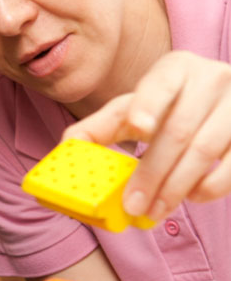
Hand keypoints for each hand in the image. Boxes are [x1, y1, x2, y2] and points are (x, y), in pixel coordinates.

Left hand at [62, 51, 230, 220]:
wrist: (219, 103)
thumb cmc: (167, 107)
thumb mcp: (132, 109)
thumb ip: (99, 128)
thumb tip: (66, 150)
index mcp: (174, 69)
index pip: (159, 84)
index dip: (147, 106)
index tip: (137, 129)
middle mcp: (211, 79)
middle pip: (177, 131)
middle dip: (151, 174)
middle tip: (133, 205)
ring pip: (204, 151)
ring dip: (175, 188)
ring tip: (154, 211)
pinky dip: (210, 186)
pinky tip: (190, 197)